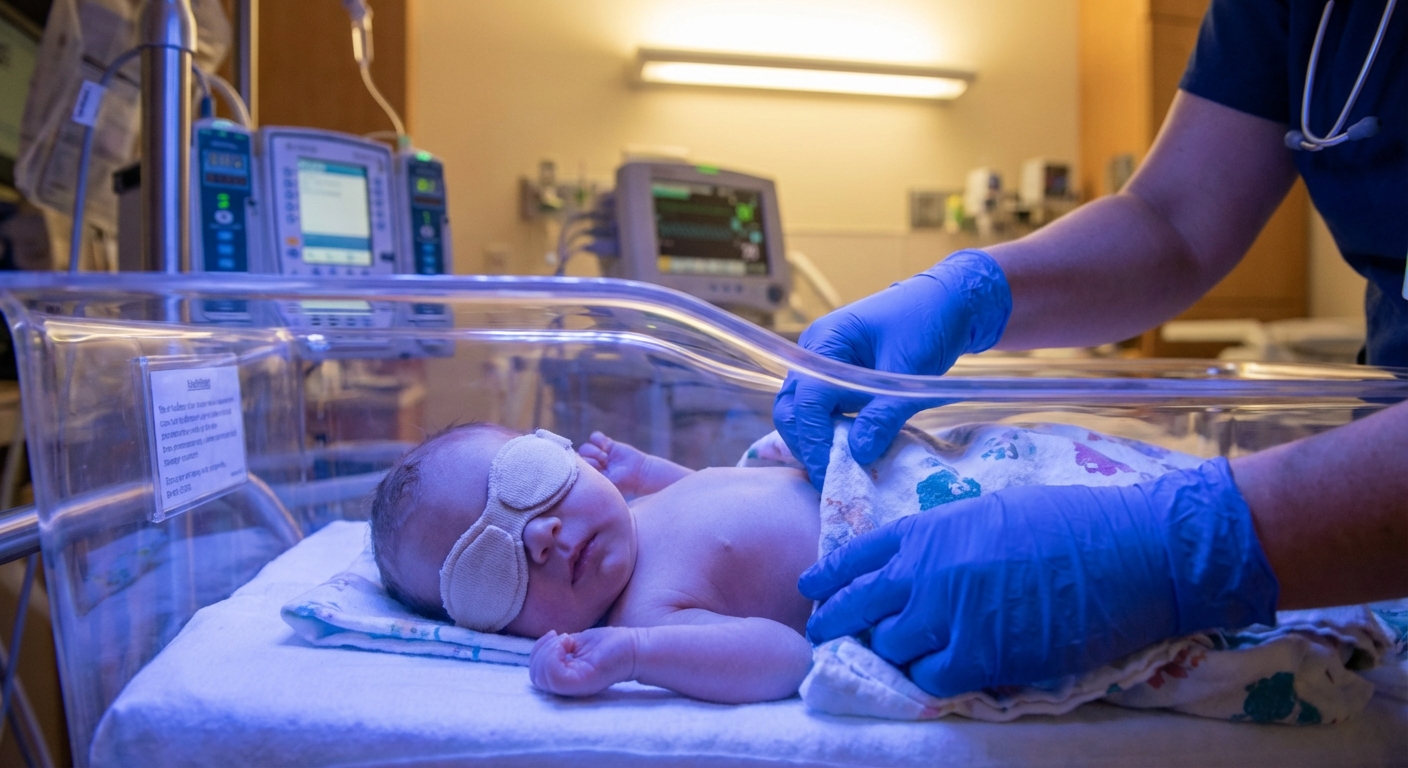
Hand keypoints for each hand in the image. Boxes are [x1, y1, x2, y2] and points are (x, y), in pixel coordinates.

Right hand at [529, 627, 637, 696]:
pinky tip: (569, 644)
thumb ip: (558, 649)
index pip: (535, 675)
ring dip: (547, 652)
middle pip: (535, 677)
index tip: (554, 635)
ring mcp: (575, 686)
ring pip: (541, 678)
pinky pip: (555, 676)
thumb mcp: (575, 643)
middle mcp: (568, 686)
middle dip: (540, 652)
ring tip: (566, 640)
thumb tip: (543, 647)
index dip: (537, 652)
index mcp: (566, 678)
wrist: (635, 647)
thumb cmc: (609, 644)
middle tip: (560, 638)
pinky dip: (554, 655)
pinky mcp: (584, 682)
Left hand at [578, 432, 649, 495]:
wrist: (639, 474)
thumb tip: (577, 464)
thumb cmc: (622, 483)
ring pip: (585, 446)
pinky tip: (608, 446)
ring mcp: (598, 454)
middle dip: (591, 458)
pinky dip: (599, 439)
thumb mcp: (604, 482)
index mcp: (589, 477)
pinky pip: (595, 437)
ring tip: (606, 457)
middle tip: (603, 464)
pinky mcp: (606, 445)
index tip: (599, 470)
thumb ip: (591, 475)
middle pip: (579, 455)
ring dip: (595, 451)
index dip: (586, 466)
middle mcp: (592, 465)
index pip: (575, 467)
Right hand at [773, 250, 1011, 489]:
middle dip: (807, 444)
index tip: (831, 471)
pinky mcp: (839, 378)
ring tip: (841, 468)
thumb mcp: (909, 371)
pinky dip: (831, 433)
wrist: (950, 301)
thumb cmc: (929, 322)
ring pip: (803, 413)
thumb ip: (883, 413)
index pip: (805, 399)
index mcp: (826, 341)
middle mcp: (815, 353)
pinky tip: (850, 451)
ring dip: (817, 441)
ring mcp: (824, 365)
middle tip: (832, 477)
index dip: (814, 439)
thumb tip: (858, 454)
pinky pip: (823, 411)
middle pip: (792, 408)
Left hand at [799, 459, 1278, 697]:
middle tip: (827, 636)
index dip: (829, 576)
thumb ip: (946, 538)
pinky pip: (929, 679)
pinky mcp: (981, 655)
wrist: (1132, 550)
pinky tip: (939, 673)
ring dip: (891, 653)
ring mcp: (949, 614)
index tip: (813, 589)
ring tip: (896, 655)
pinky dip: (929, 679)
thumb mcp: (992, 511)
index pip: (856, 555)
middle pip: (856, 605)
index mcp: (930, 528)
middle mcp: (927, 569)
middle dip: (835, 623)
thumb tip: (925, 562)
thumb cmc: (1073, 522)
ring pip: (889, 646)